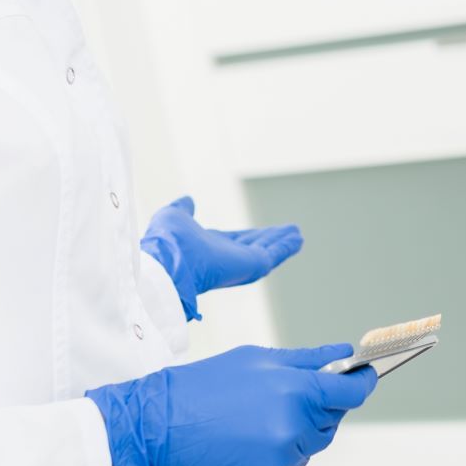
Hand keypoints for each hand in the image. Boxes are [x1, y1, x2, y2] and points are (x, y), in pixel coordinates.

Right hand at [86, 343, 376, 465]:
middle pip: (333, 420)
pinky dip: (277, 456)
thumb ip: (306, 359)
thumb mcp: (255, 359)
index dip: (362, 382)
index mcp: (296, 390)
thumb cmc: (202, 386)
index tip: (365, 376)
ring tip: (256, 419)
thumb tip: (345, 352)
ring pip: (311, 445)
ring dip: (297, 432)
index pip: (352, 390)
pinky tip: (246, 442)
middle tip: (284, 397)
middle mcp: (295, 428)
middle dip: (319, 407)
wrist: (156, 428)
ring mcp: (283, 459)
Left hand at [140, 196, 302, 319]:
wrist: (168, 261)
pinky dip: (286, 247)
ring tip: (298, 234)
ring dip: (282, 243)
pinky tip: (297, 238)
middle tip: (288, 231)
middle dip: (271, 239)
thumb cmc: (167, 241)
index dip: (250, 235)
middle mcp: (226, 258)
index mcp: (208, 247)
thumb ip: (183, 208)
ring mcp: (240, 263)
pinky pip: (273, 254)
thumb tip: (187, 199)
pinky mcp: (252, 265)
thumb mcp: (174, 216)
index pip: (235, 241)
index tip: (263, 230)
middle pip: (254, 247)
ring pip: (266, 251)